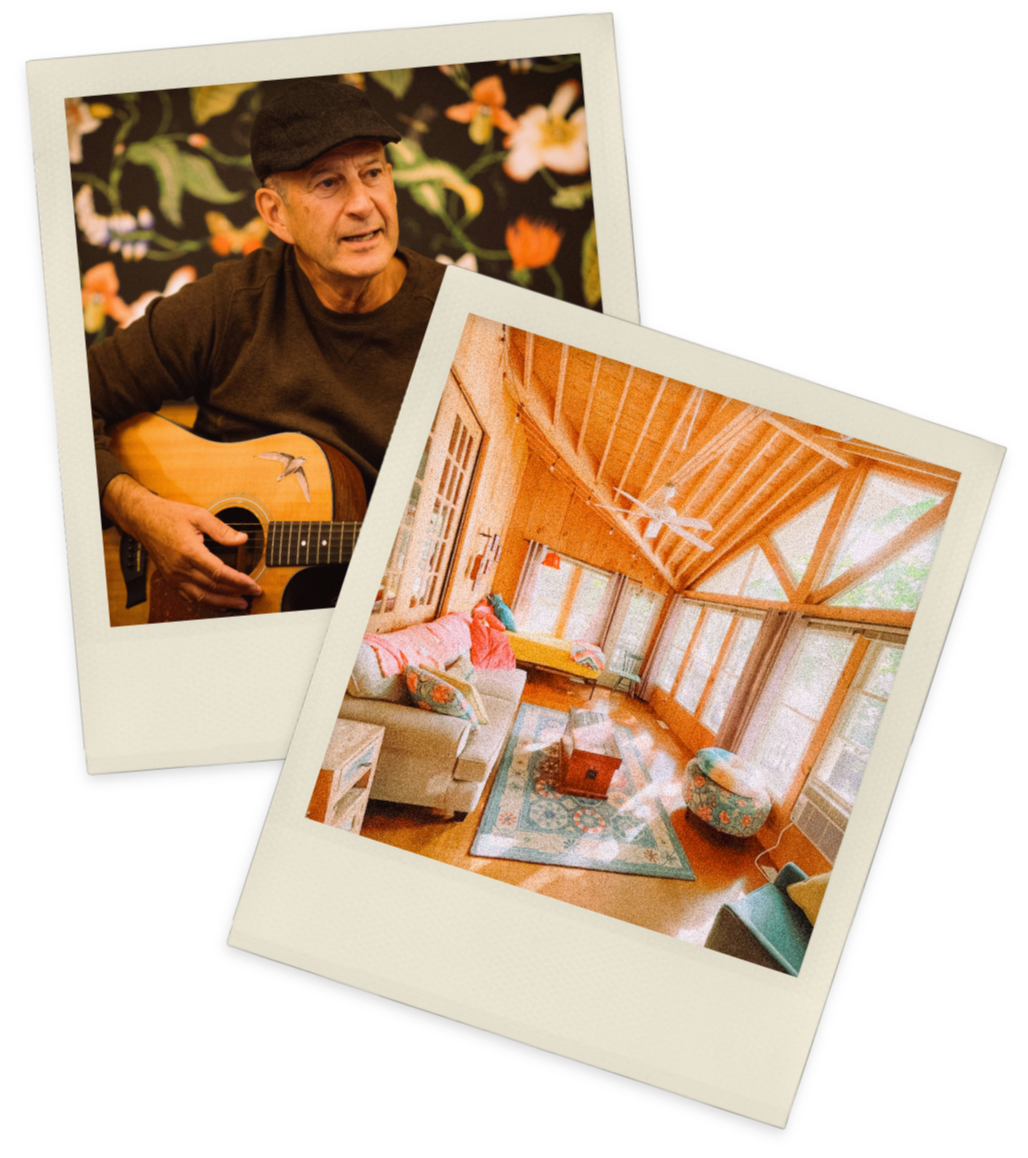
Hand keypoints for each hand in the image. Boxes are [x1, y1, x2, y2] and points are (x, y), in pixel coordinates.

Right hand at [103, 475, 262, 610]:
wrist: (144, 520)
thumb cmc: (170, 516)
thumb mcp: (199, 515)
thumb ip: (222, 530)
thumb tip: (242, 539)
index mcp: (189, 552)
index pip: (219, 573)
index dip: (239, 581)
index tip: (253, 585)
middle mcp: (180, 568)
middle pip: (213, 588)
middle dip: (236, 593)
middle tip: (253, 594)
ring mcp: (174, 576)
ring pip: (202, 597)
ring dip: (223, 603)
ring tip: (240, 604)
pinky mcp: (170, 579)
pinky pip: (189, 597)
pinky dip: (206, 602)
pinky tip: (218, 603)